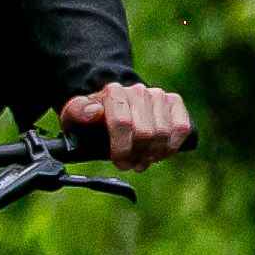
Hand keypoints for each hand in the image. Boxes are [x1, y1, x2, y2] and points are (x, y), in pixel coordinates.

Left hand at [56, 81, 194, 169]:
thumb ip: (77, 113)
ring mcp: (158, 95)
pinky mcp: (175, 102)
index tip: (119, 162)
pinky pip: (181, 128)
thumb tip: (94, 112)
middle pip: (145, 133)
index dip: (122, 149)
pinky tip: (158, 152)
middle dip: (137, 155)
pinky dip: (171, 146)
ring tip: (141, 159)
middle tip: (130, 164)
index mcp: (113, 92)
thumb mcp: (73, 117)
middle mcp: (138, 91)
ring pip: (164, 133)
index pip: (123, 124)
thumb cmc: (92, 119)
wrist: (112, 107)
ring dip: (153, 154)